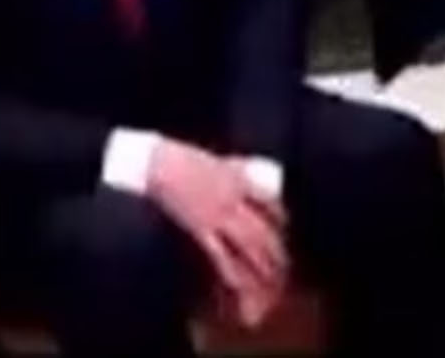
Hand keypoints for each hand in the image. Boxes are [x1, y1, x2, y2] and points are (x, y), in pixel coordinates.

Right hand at [147, 138, 287, 324]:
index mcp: (239, 180)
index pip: (269, 200)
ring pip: (248, 244)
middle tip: (285, 264)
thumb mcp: (218, 161)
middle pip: (262, 227)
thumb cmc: (184, 158)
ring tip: (272, 280)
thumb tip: (247, 171)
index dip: (280, 215)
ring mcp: (216, 215)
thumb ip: (234, 168)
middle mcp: (233, 199)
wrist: (159, 164)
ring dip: (262, 264)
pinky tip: (239, 285)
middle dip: (276, 249)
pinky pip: (220, 255)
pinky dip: (232, 272)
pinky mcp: (199, 229)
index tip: (285, 226)